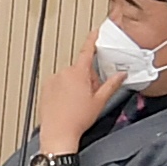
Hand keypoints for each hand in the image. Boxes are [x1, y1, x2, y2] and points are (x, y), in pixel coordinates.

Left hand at [31, 42, 117, 158]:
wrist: (58, 134)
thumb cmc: (76, 120)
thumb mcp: (99, 101)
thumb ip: (111, 85)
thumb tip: (121, 75)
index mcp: (77, 73)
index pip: (87, 51)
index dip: (92, 40)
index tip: (95, 32)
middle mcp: (63, 74)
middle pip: (80, 69)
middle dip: (88, 79)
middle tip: (91, 95)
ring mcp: (52, 81)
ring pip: (69, 78)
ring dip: (76, 85)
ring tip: (78, 103)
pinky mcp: (45, 89)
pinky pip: (59, 84)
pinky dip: (65, 90)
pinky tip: (68, 104)